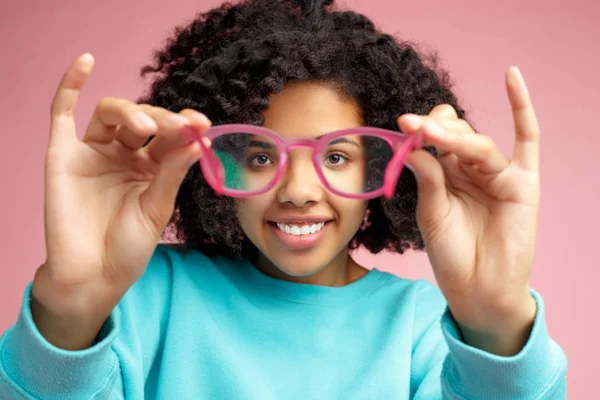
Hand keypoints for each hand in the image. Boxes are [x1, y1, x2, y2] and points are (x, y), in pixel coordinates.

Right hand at [32, 54, 209, 348]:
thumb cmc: (128, 247)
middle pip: (143, 120)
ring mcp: (93, 152)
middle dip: (163, 121)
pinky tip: (86, 61)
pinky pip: (62, 113)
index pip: (170, 136)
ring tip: (148, 126)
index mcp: (152, 167)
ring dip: (132, 112)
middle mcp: (123, 154)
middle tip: (179, 127)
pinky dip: (71, 85)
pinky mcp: (63, 154)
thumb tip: (197, 137)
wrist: (93, 276)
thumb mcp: (157, 208)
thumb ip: (172, 171)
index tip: (203, 125)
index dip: (185, 127)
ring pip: (111, 113)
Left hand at [398, 67, 538, 355]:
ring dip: (454, 136)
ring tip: (432, 134)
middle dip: (435, 130)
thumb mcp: (432, 214)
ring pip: (477, 142)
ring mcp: (498, 173)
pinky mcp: (522, 182)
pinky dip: (521, 107)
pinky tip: (511, 76)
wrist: (477, 289)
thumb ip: (428, 178)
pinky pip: (528, 139)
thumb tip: (414, 143)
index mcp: (447, 176)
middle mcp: (472, 170)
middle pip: (456, 134)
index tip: (403, 125)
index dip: (421, 131)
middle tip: (413, 127)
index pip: (436, 140)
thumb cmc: (452, 255)